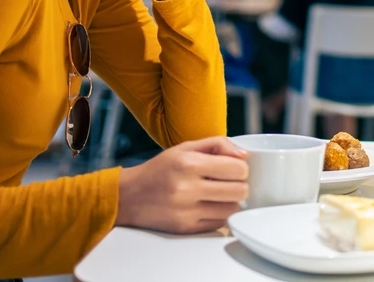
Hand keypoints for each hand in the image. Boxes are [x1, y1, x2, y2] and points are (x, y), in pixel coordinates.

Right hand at [115, 137, 249, 233]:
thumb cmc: (159, 169)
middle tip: (229, 182)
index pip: (237, 169)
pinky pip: (218, 223)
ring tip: (219, 194)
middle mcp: (187, 189)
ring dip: (230, 202)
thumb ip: (218, 144)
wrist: (129, 196)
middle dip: (239, 185)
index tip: (234, 169)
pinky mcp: (185, 228)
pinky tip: (208, 206)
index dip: (241, 169)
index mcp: (189, 164)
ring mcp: (186, 212)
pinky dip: (219, 215)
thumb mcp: (185, 147)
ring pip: (232, 209)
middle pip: (239, 191)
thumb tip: (245, 155)